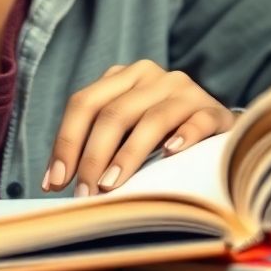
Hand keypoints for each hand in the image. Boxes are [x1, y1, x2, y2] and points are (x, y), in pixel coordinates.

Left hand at [42, 60, 234, 197]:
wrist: (217, 128)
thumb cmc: (160, 133)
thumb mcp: (125, 129)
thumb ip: (96, 144)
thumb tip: (53, 181)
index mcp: (122, 76)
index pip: (84, 103)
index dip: (66, 142)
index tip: (54, 181)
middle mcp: (151, 76)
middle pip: (113, 113)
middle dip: (92, 157)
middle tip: (84, 194)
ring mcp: (184, 90)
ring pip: (151, 120)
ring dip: (127, 156)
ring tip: (111, 186)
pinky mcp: (214, 110)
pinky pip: (197, 122)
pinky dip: (183, 137)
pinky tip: (169, 155)